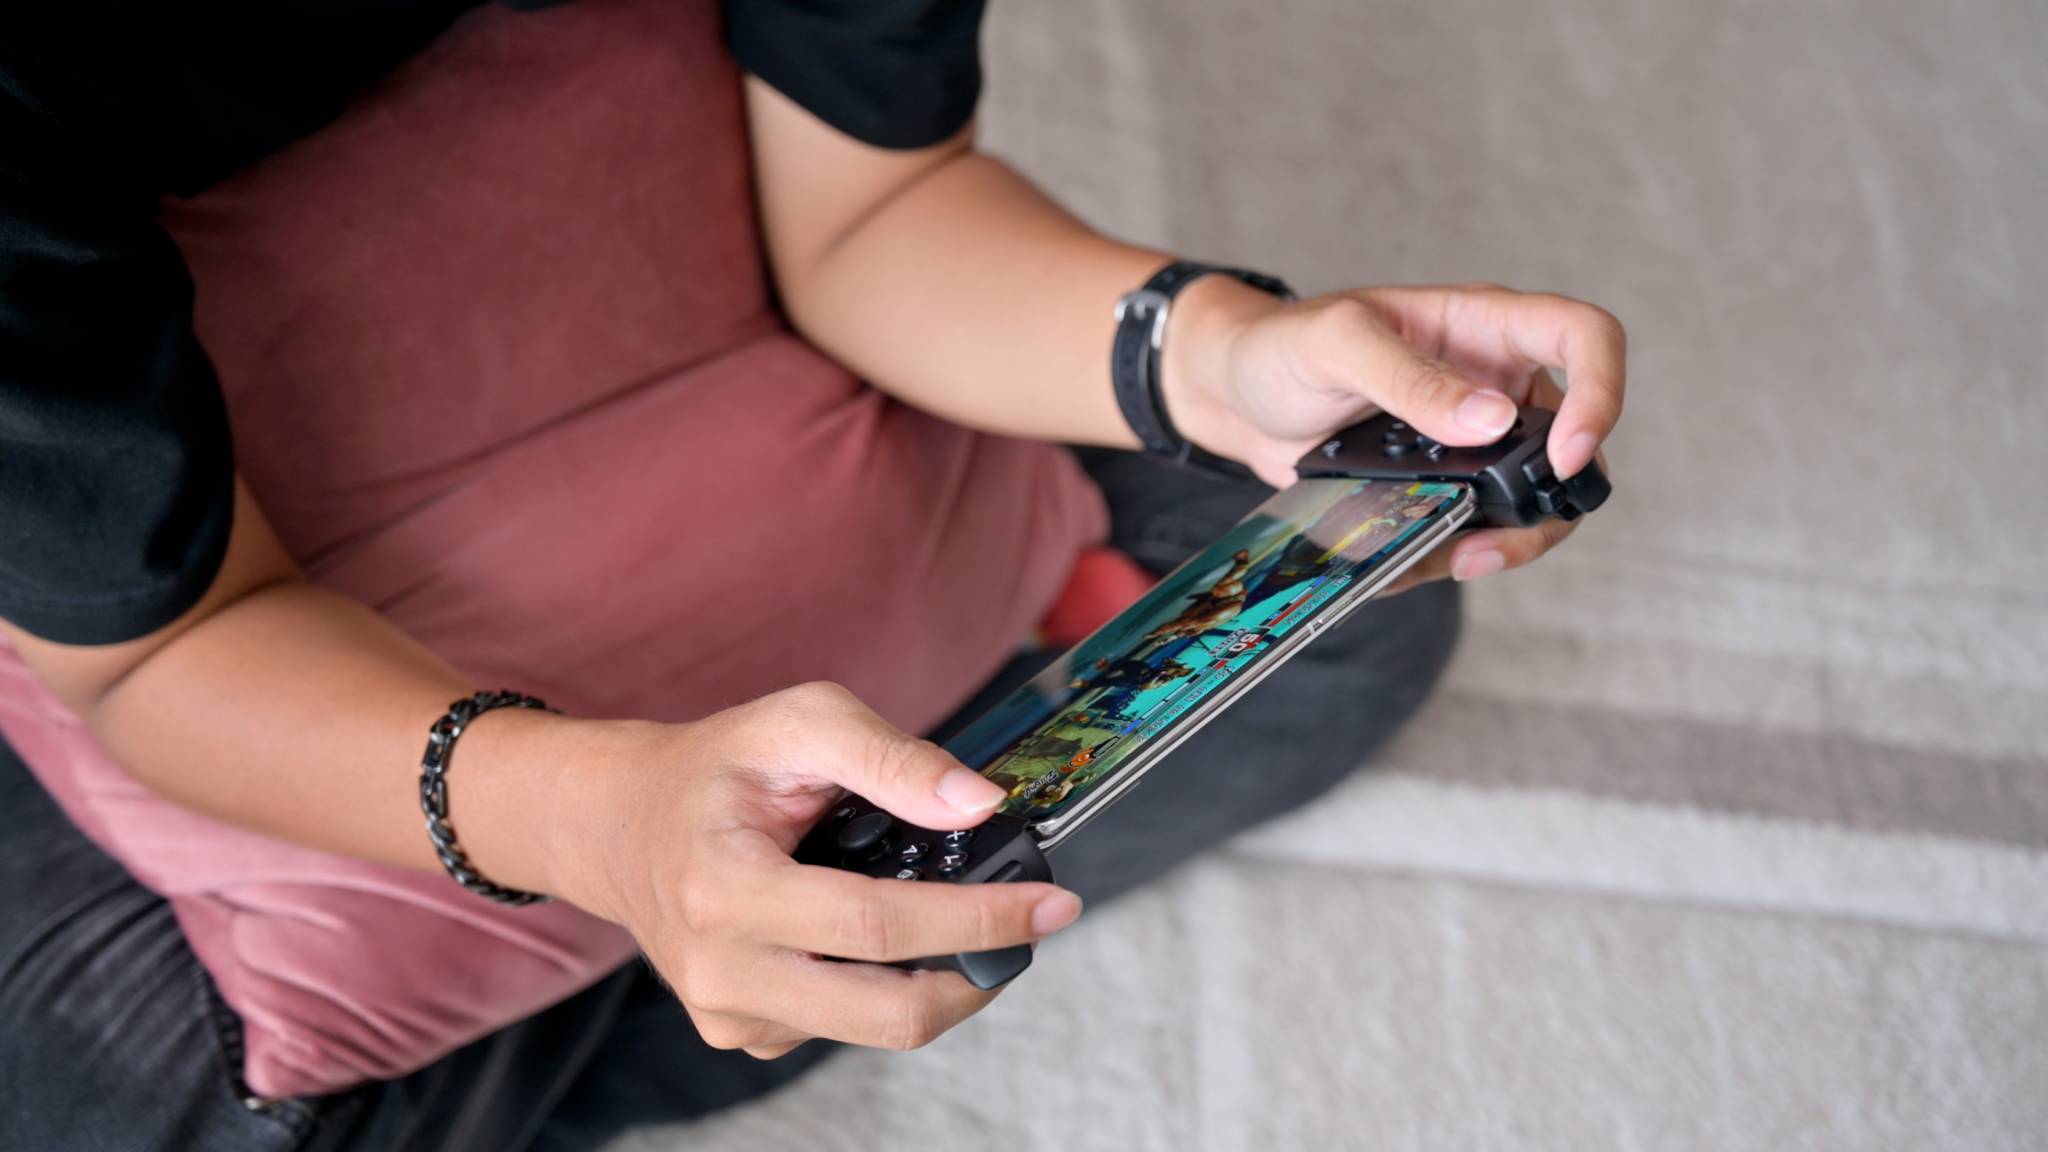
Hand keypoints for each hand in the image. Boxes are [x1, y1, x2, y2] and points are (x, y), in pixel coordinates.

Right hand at [552, 683, 1082, 1058]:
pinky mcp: (741, 1034)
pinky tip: (873, 935)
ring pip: (875, 1028)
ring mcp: (728, 1014)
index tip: (1053, 905)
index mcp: (726, 887)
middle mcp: (720, 969)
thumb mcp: (798, 722)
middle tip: (1034, 926)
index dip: (976, 919)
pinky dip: (884, 985)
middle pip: (887, 1012)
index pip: (876, 926)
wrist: (621, 825)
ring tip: (956, 915)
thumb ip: (892, 756)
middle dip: (980, 973)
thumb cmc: (715, 767)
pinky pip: (842, 1027)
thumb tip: (980, 805)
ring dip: (939, 978)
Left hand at [1161, 279, 1625, 584]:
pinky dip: (1445, 555)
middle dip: (1554, 502)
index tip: (1565, 454)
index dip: (1600, 393)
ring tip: (1456, 561)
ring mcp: (1468, 443)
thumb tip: (1490, 420)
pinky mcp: (1437, 487)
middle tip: (1498, 542)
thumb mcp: (1335, 343)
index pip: (1584, 337)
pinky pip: (1467, 529)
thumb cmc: (1281, 346)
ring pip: (1531, 500)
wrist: (1233, 393)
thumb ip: (1408, 375)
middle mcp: (1492, 384)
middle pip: (1575, 442)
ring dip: (1507, 542)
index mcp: (1484, 327)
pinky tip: (1402, 560)